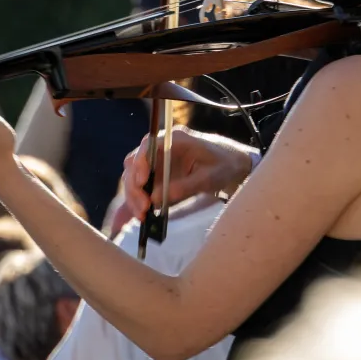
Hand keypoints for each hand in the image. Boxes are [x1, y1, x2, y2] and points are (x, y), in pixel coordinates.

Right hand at [121, 125, 254, 219]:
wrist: (232, 167)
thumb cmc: (223, 166)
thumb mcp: (209, 177)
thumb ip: (184, 187)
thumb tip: (156, 199)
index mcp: (173, 140)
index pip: (147, 146)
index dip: (140, 164)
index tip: (142, 184)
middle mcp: (160, 149)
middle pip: (135, 164)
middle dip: (135, 187)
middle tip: (143, 209)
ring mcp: (157, 163)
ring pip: (134, 177)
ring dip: (133, 197)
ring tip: (142, 216)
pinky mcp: (157, 177)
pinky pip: (140, 189)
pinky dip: (133, 202)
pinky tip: (128, 219)